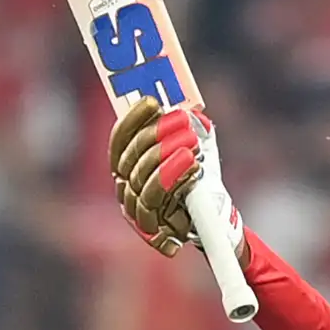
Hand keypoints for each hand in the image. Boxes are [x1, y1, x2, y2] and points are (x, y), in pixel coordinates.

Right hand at [109, 97, 242, 257]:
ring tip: (192, 143)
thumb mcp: (198, 152)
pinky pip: (156, 201)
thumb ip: (195, 131)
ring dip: (166, 157)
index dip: (132, 119)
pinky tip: (194, 169)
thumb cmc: (196, 183)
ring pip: (141, 179)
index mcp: (127, 166)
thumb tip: (195, 114)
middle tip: (182, 120)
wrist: (208, 222)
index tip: (152, 102)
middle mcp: (125, 186)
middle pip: (131, 157)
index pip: (120, 139)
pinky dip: (174, 181)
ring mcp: (136, 208)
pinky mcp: (150, 228)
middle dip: (156, 135)